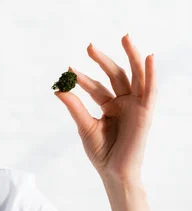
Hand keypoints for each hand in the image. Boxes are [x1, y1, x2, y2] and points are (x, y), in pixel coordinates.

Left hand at [54, 34, 156, 181]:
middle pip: (116, 75)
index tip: (68, 70)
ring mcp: (136, 106)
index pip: (97, 88)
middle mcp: (124, 103)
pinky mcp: (145, 113)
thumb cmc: (102, 153)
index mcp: (111, 107)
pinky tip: (149, 57)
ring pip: (135, 76)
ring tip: (125, 37)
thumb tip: (58, 89)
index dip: (83, 79)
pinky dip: (151, 74)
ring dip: (132, 56)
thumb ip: (75, 107)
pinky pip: (150, 90)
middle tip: (89, 46)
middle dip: (104, 60)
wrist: (114, 173)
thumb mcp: (85, 126)